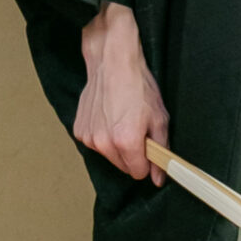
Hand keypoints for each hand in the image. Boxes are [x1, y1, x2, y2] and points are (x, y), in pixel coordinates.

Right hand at [75, 2, 169, 180]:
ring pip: (109, 156)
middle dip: (132, 154)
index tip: (149, 148)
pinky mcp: (79, 130)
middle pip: (123, 167)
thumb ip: (161, 150)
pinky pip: (96, 144)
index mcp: (126, 141)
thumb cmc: (138, 86)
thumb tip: (159, 177)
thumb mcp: (159, 118)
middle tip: (137, 129)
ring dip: (117, 145)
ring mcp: (89, 137)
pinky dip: (103, 136)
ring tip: (122, 120)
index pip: (138, 173)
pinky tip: (109, 117)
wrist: (113, 63)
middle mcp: (104, 143)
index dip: (147, 162)